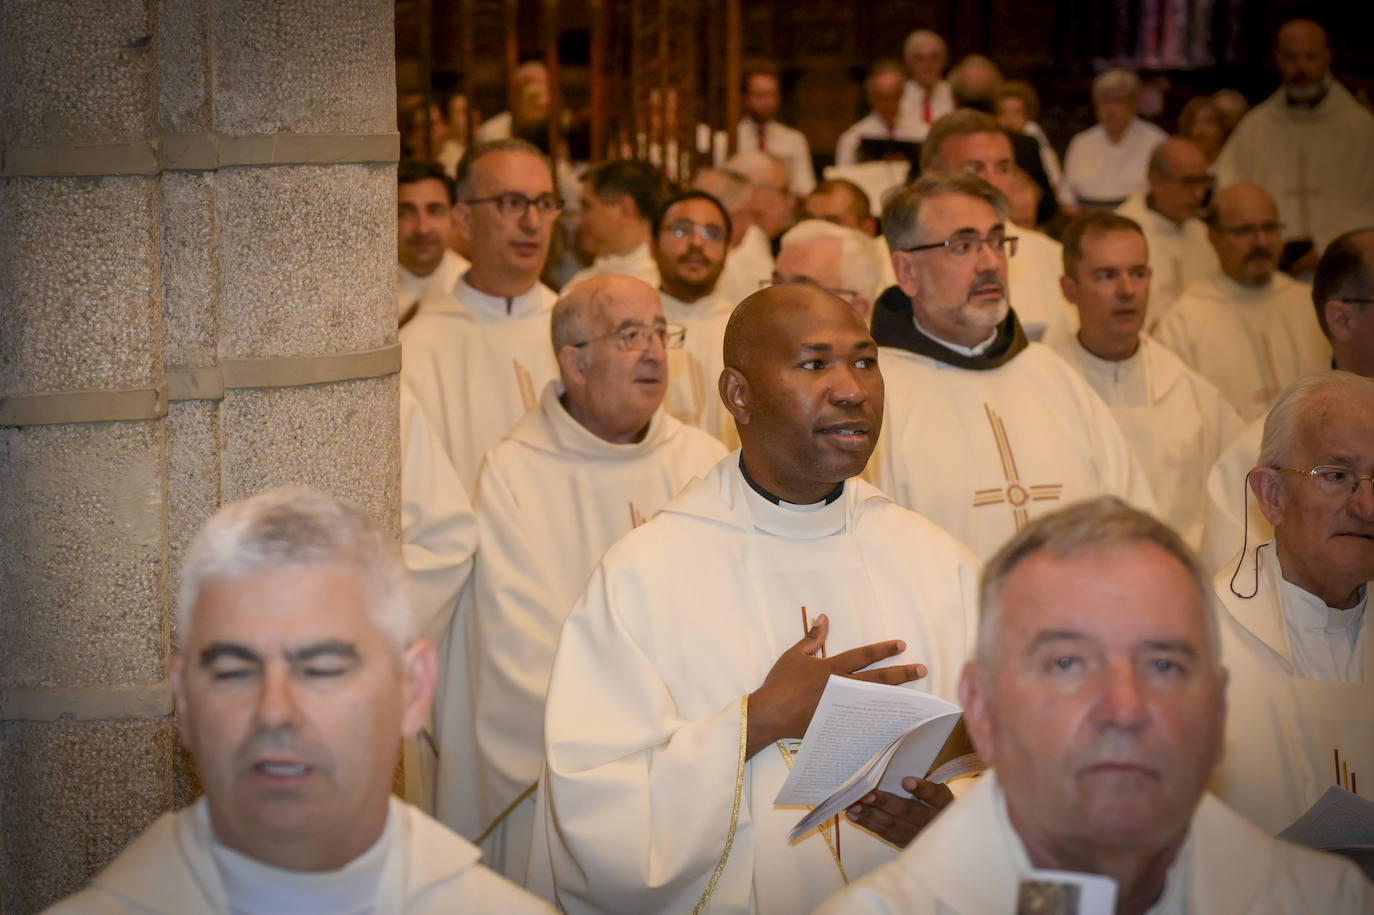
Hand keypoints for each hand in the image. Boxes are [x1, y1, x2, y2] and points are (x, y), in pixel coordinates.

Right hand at [745, 614, 926, 757]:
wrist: (770, 713)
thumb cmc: (780, 682)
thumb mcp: (794, 654)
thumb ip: (812, 637)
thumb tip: (823, 618)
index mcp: (831, 668)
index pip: (863, 656)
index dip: (883, 649)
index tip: (902, 645)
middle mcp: (842, 687)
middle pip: (878, 679)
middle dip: (901, 673)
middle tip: (921, 669)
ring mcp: (842, 708)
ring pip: (875, 701)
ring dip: (896, 696)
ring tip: (915, 695)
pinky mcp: (838, 724)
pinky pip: (864, 722)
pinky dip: (879, 720)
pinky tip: (893, 721)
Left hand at [845, 776, 953, 847]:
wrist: (944, 830)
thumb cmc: (934, 800)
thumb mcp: (936, 787)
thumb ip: (922, 778)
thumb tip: (899, 763)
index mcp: (943, 802)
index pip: (935, 795)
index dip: (921, 789)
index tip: (906, 781)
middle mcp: (933, 821)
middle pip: (909, 812)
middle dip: (886, 803)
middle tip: (866, 795)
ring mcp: (918, 835)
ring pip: (893, 825)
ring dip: (871, 815)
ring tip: (853, 805)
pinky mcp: (905, 843)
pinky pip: (885, 834)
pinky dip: (868, 824)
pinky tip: (854, 815)